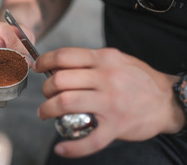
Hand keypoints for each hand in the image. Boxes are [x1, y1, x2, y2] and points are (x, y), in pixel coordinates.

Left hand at [33, 47, 182, 157]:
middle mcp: (106, 78)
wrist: (167, 100)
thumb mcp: (116, 59)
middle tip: (46, 94)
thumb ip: (90, 60)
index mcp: (104, 59)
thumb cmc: (138, 78)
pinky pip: (90, 140)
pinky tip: (61, 148)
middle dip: (45, 88)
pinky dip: (72, 147)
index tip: (38, 67)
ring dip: (48, 110)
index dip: (45, 61)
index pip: (65, 56)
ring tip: (44, 113)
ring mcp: (110, 103)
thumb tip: (59, 65)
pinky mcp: (116, 126)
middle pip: (61, 80)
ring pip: (66, 103)